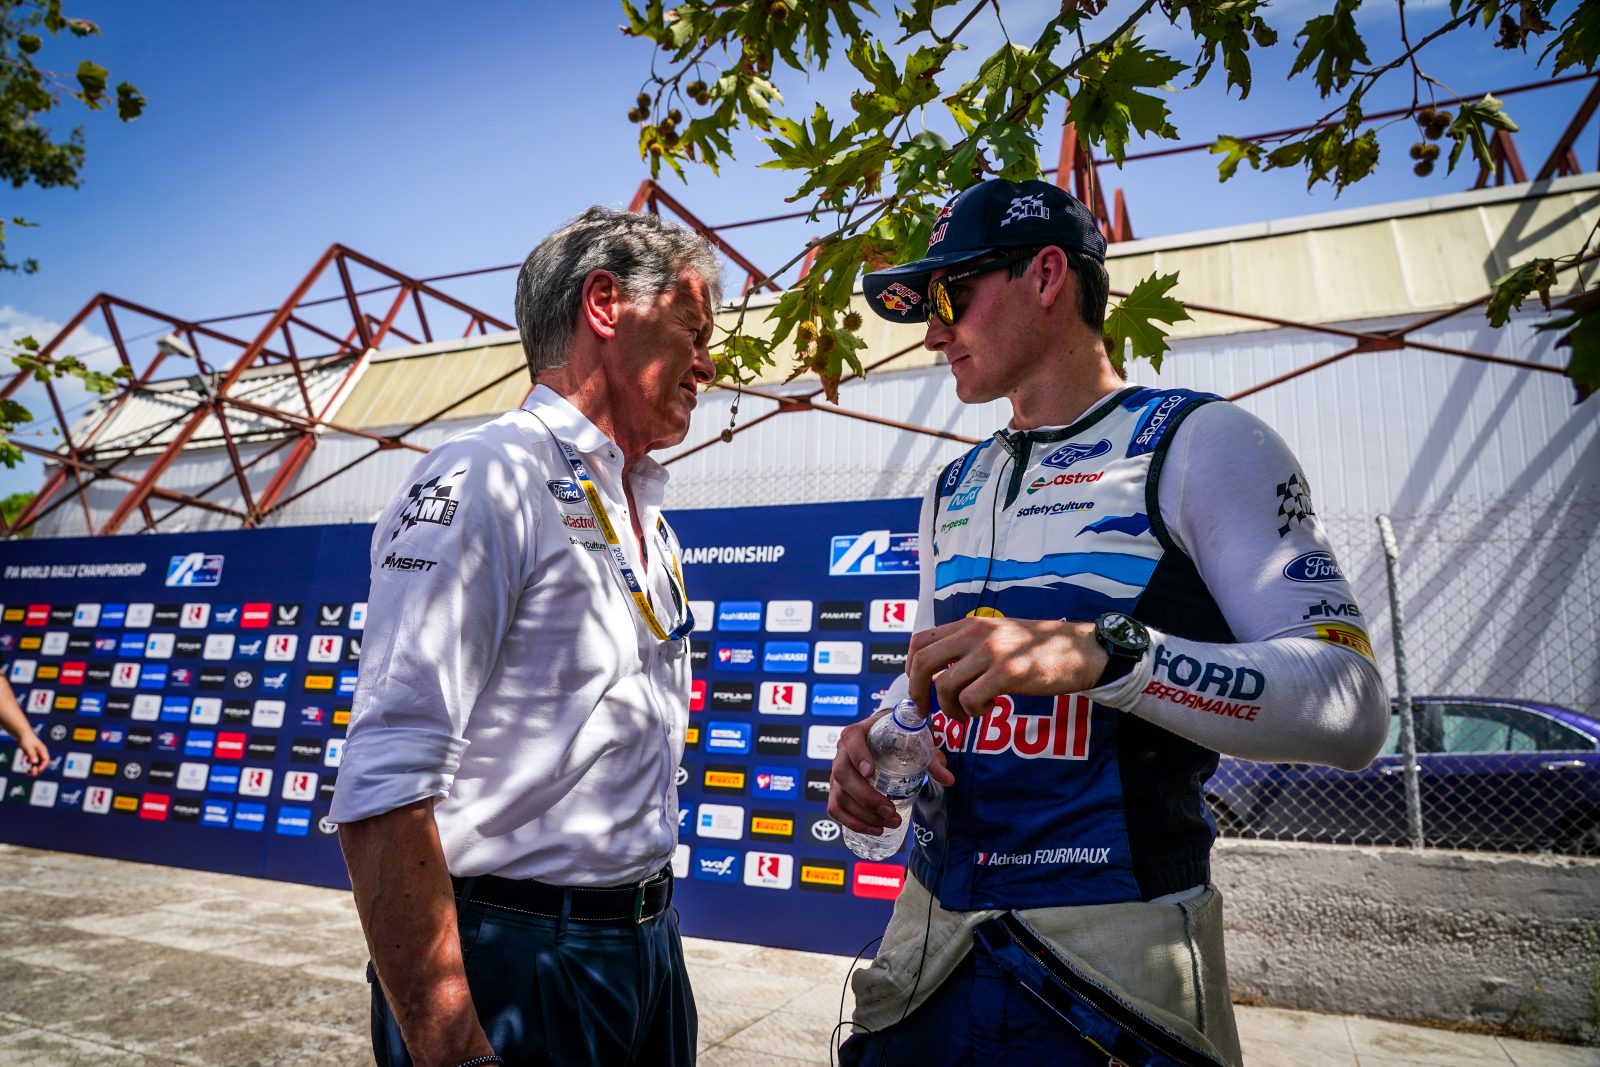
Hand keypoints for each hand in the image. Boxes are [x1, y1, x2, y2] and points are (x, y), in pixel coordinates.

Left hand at [19, 735, 48, 776]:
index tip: (36, 771)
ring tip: (27, 773)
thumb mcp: (28, 748)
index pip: (46, 761)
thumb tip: (34, 762)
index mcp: (43, 750)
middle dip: (37, 769)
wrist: (22, 733)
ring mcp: (36, 753)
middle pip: (42, 763)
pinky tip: (24, 766)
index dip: (42, 767)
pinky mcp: (32, 754)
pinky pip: (32, 761)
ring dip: (33, 769)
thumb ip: (32, 755)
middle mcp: (41, 753)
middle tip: (31, 774)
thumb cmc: (26, 739)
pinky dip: (28, 764)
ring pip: (37, 763)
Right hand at [827, 709, 953, 834]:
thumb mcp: (914, 742)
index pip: (851, 741)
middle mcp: (841, 753)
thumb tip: (948, 780)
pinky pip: (835, 809)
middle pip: (843, 775)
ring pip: (839, 796)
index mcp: (857, 734)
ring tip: (888, 823)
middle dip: (866, 797)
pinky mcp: (837, 790)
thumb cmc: (896, 738)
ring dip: (862, 815)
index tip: (871, 772)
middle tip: (890, 812)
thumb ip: (930, 759)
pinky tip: (874, 829)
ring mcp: (836, 773)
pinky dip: (851, 822)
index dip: (858, 756)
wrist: (880, 737)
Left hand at [906, 616, 1107, 721]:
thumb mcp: (998, 636)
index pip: (920, 641)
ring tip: (967, 714)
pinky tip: (990, 708)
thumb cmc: (1039, 649)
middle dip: (917, 693)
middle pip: (923, 662)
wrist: (1081, 651)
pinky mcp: (1008, 673)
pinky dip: (974, 711)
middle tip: (925, 711)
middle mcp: (976, 634)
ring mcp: (992, 652)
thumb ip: (969, 646)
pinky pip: (971, 699)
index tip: (918, 689)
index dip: (910, 669)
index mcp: (970, 624)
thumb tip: (940, 671)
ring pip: (945, 686)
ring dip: (950, 709)